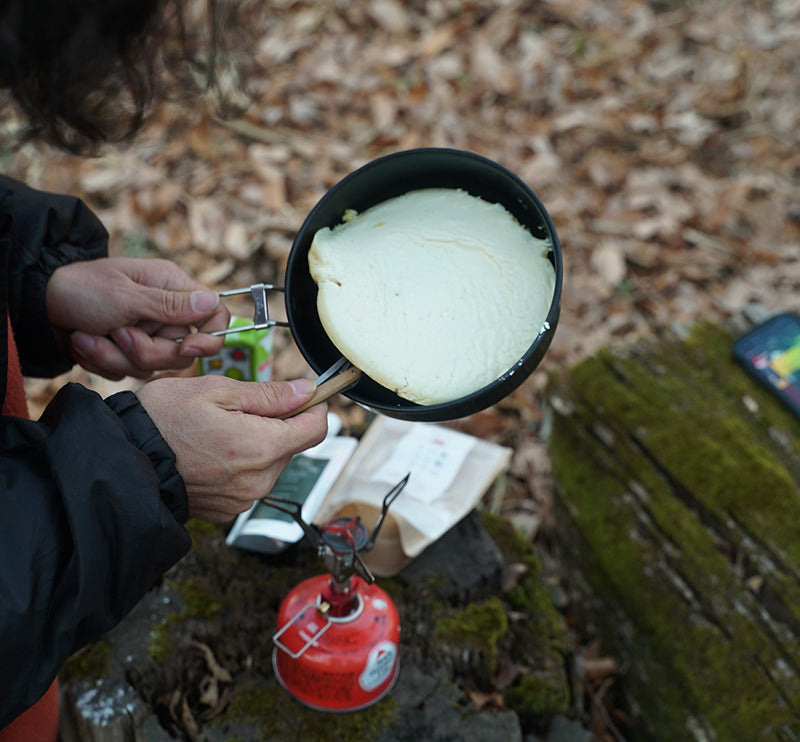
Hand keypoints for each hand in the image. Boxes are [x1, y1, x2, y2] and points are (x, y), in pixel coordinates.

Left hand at [46, 257, 229, 379]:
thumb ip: (170, 306)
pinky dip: (104, 361)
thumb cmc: (79, 289)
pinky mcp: (128, 351)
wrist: (36, 307)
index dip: (211, 335)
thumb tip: (212, 303)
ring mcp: (147, 333)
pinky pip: (131, 371)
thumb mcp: (125, 296)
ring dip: (115, 356)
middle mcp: (164, 312)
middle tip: (119, 335)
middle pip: (182, 351)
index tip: (190, 348)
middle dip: (146, 351)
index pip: (214, 313)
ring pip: (154, 365)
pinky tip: (85, 342)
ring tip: (88, 336)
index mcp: (171, 287)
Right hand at [136, 375, 327, 521]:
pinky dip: (240, 465)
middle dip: (277, 424)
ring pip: (272, 463)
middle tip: (239, 409)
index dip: (314, 408)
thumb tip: (307, 391)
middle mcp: (259, 479)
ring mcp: (243, 499)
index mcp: (261, 447)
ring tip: (219, 431)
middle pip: (293, 445)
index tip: (304, 396)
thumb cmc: (162, 420)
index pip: (316, 429)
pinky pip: (250, 481)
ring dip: (258, 445)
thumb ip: (269, 395)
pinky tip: (212, 453)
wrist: (124, 461)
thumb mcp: (216, 391)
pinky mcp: (228, 509)